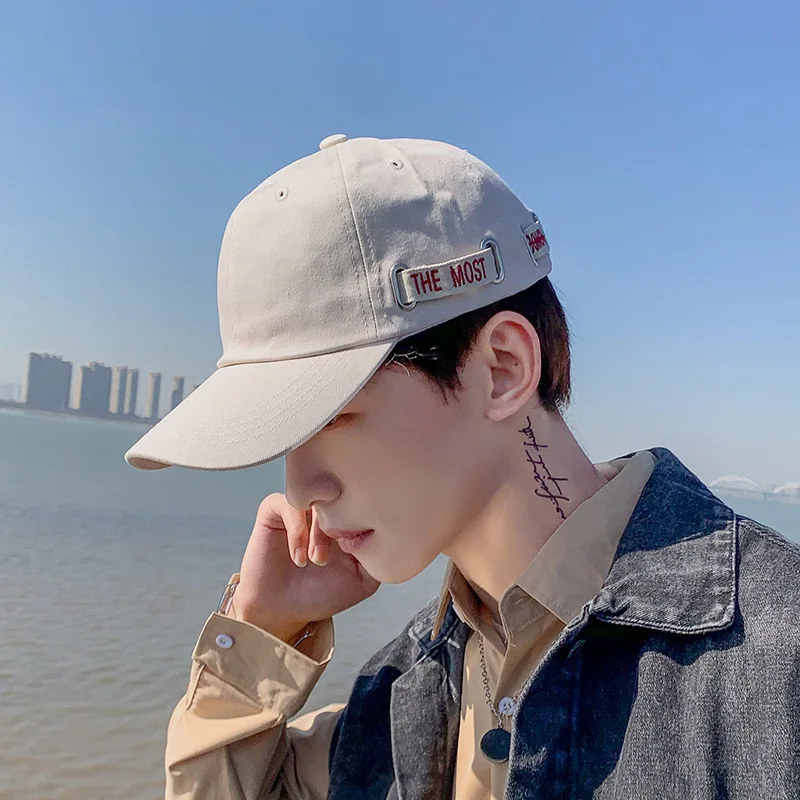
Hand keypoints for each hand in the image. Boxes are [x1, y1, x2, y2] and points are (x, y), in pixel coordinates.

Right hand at [231, 493, 379, 641]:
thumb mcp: (363, 580)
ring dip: (318, 531)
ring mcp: (301, 508)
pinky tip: (299, 557)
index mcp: (346, 519)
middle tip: (333, 556)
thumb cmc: (321, 594)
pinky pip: (287, 503)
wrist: (283, 611)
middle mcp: (324, 510)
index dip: (363, 518)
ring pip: (315, 500)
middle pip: (340, 496)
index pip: (361, 499)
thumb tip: (385, 531)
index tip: (356, 548)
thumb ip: (378, 554)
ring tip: (315, 560)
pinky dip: (296, 530)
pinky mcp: (274, 511)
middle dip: (339, 525)